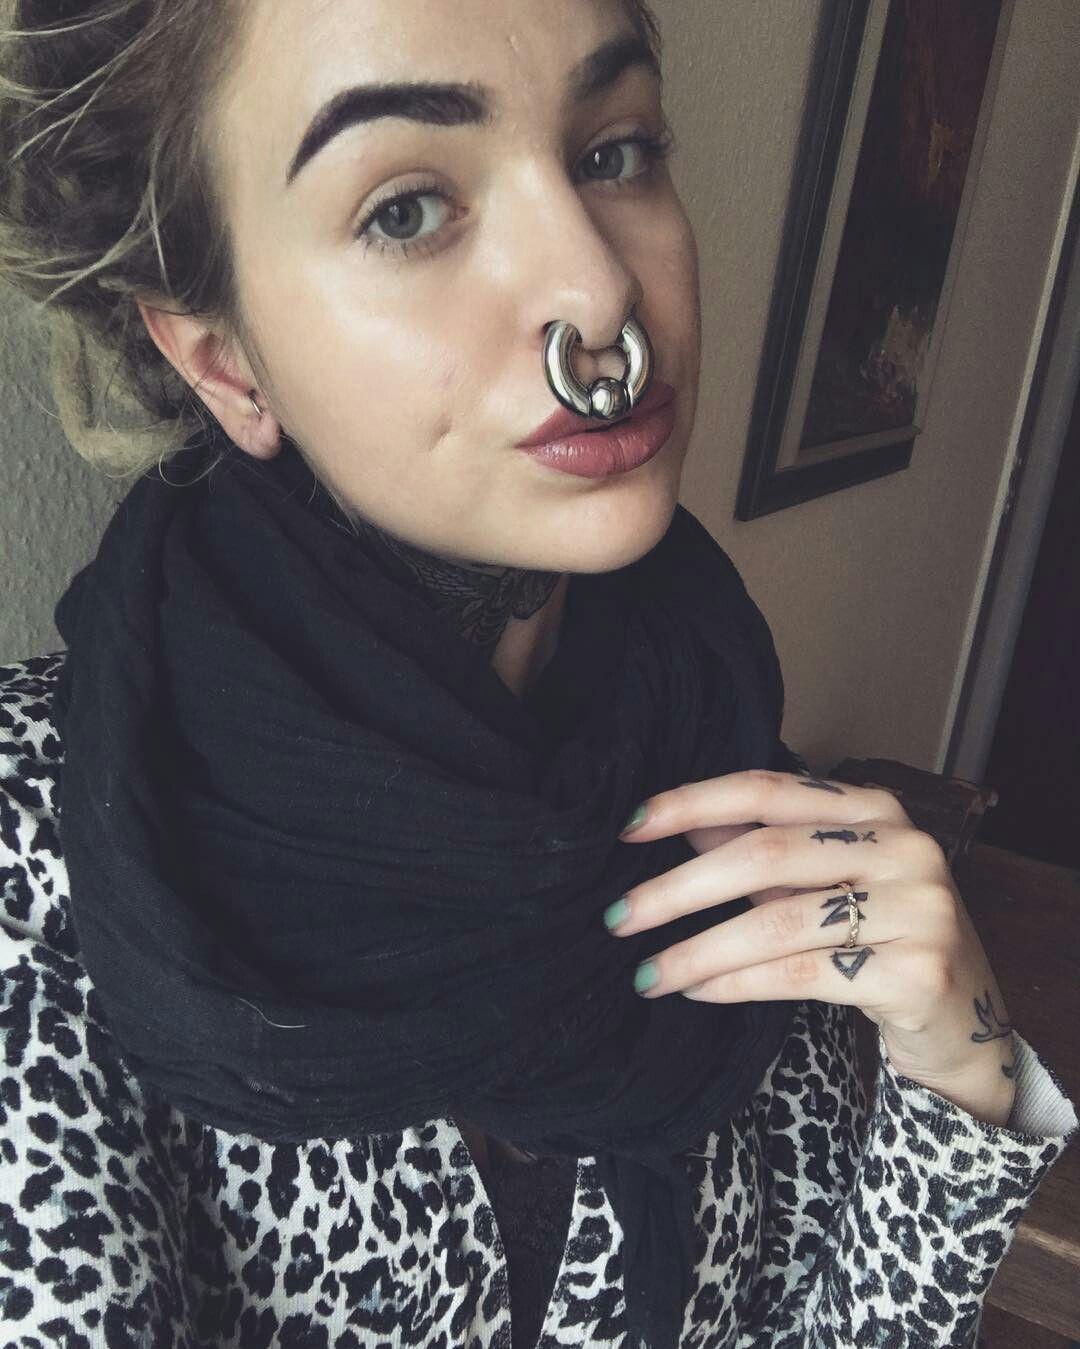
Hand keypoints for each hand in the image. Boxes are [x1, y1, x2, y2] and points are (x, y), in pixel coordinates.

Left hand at [607, 770, 1016, 1115]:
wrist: (964, 1023)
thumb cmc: (880, 942)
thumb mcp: (819, 885)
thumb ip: (758, 851)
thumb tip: (675, 825)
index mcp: (874, 810)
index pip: (765, 789)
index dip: (691, 802)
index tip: (628, 829)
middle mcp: (903, 846)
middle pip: (764, 853)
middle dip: (678, 888)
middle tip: (619, 918)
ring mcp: (918, 907)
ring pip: (778, 921)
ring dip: (698, 950)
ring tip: (647, 973)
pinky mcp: (918, 972)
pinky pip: (803, 974)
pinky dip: (738, 982)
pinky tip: (698, 992)